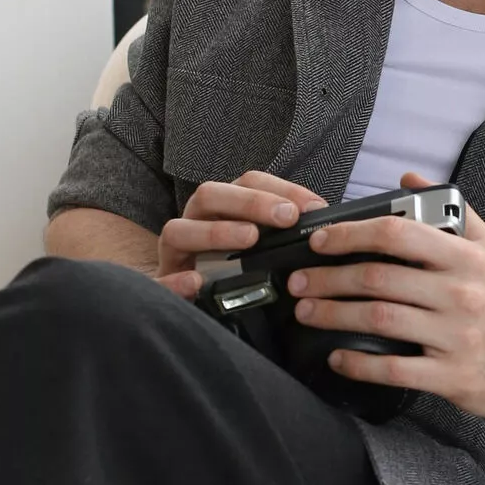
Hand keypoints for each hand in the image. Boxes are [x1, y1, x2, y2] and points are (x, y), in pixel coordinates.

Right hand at [155, 170, 325, 300]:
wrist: (192, 302)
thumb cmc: (235, 270)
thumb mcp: (262, 247)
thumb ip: (283, 232)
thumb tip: (324, 222)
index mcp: (220, 207)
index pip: (246, 182)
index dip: (280, 188)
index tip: (313, 207)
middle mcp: (193, 221)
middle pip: (210, 196)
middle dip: (250, 202)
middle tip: (286, 217)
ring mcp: (173, 253)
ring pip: (178, 230)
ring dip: (216, 232)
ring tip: (250, 239)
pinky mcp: (162, 284)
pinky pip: (160, 280)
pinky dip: (176, 281)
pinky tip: (197, 283)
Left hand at [287, 171, 484, 420]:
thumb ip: (452, 210)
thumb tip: (409, 177)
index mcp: (466, 257)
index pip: (398, 234)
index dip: (351, 233)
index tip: (320, 239)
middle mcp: (461, 293)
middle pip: (378, 278)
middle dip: (328, 278)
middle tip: (299, 281)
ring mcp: (455, 336)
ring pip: (379, 319)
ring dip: (334, 314)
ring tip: (306, 311)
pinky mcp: (450, 375)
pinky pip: (394, 369)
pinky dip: (359, 363)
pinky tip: (337, 356)